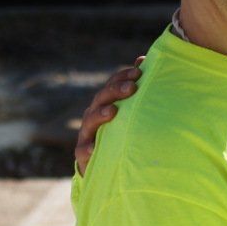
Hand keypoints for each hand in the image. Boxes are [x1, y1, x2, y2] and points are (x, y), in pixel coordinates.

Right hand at [74, 56, 144, 174]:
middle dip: (115, 91)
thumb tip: (143, 59)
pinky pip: (83, 151)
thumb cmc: (119, 133)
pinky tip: (94, 148)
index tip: (138, 72)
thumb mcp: (126, 111)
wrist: (103, 166)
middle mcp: (94, 116)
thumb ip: (132, 88)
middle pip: (101, 99)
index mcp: (104, 103)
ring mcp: (87, 134)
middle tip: (132, 87)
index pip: (111, 85)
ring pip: (90, 121)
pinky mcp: (83, 155)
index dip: (122, 76)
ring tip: (113, 111)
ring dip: (101, 114)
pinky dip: (88, 149)